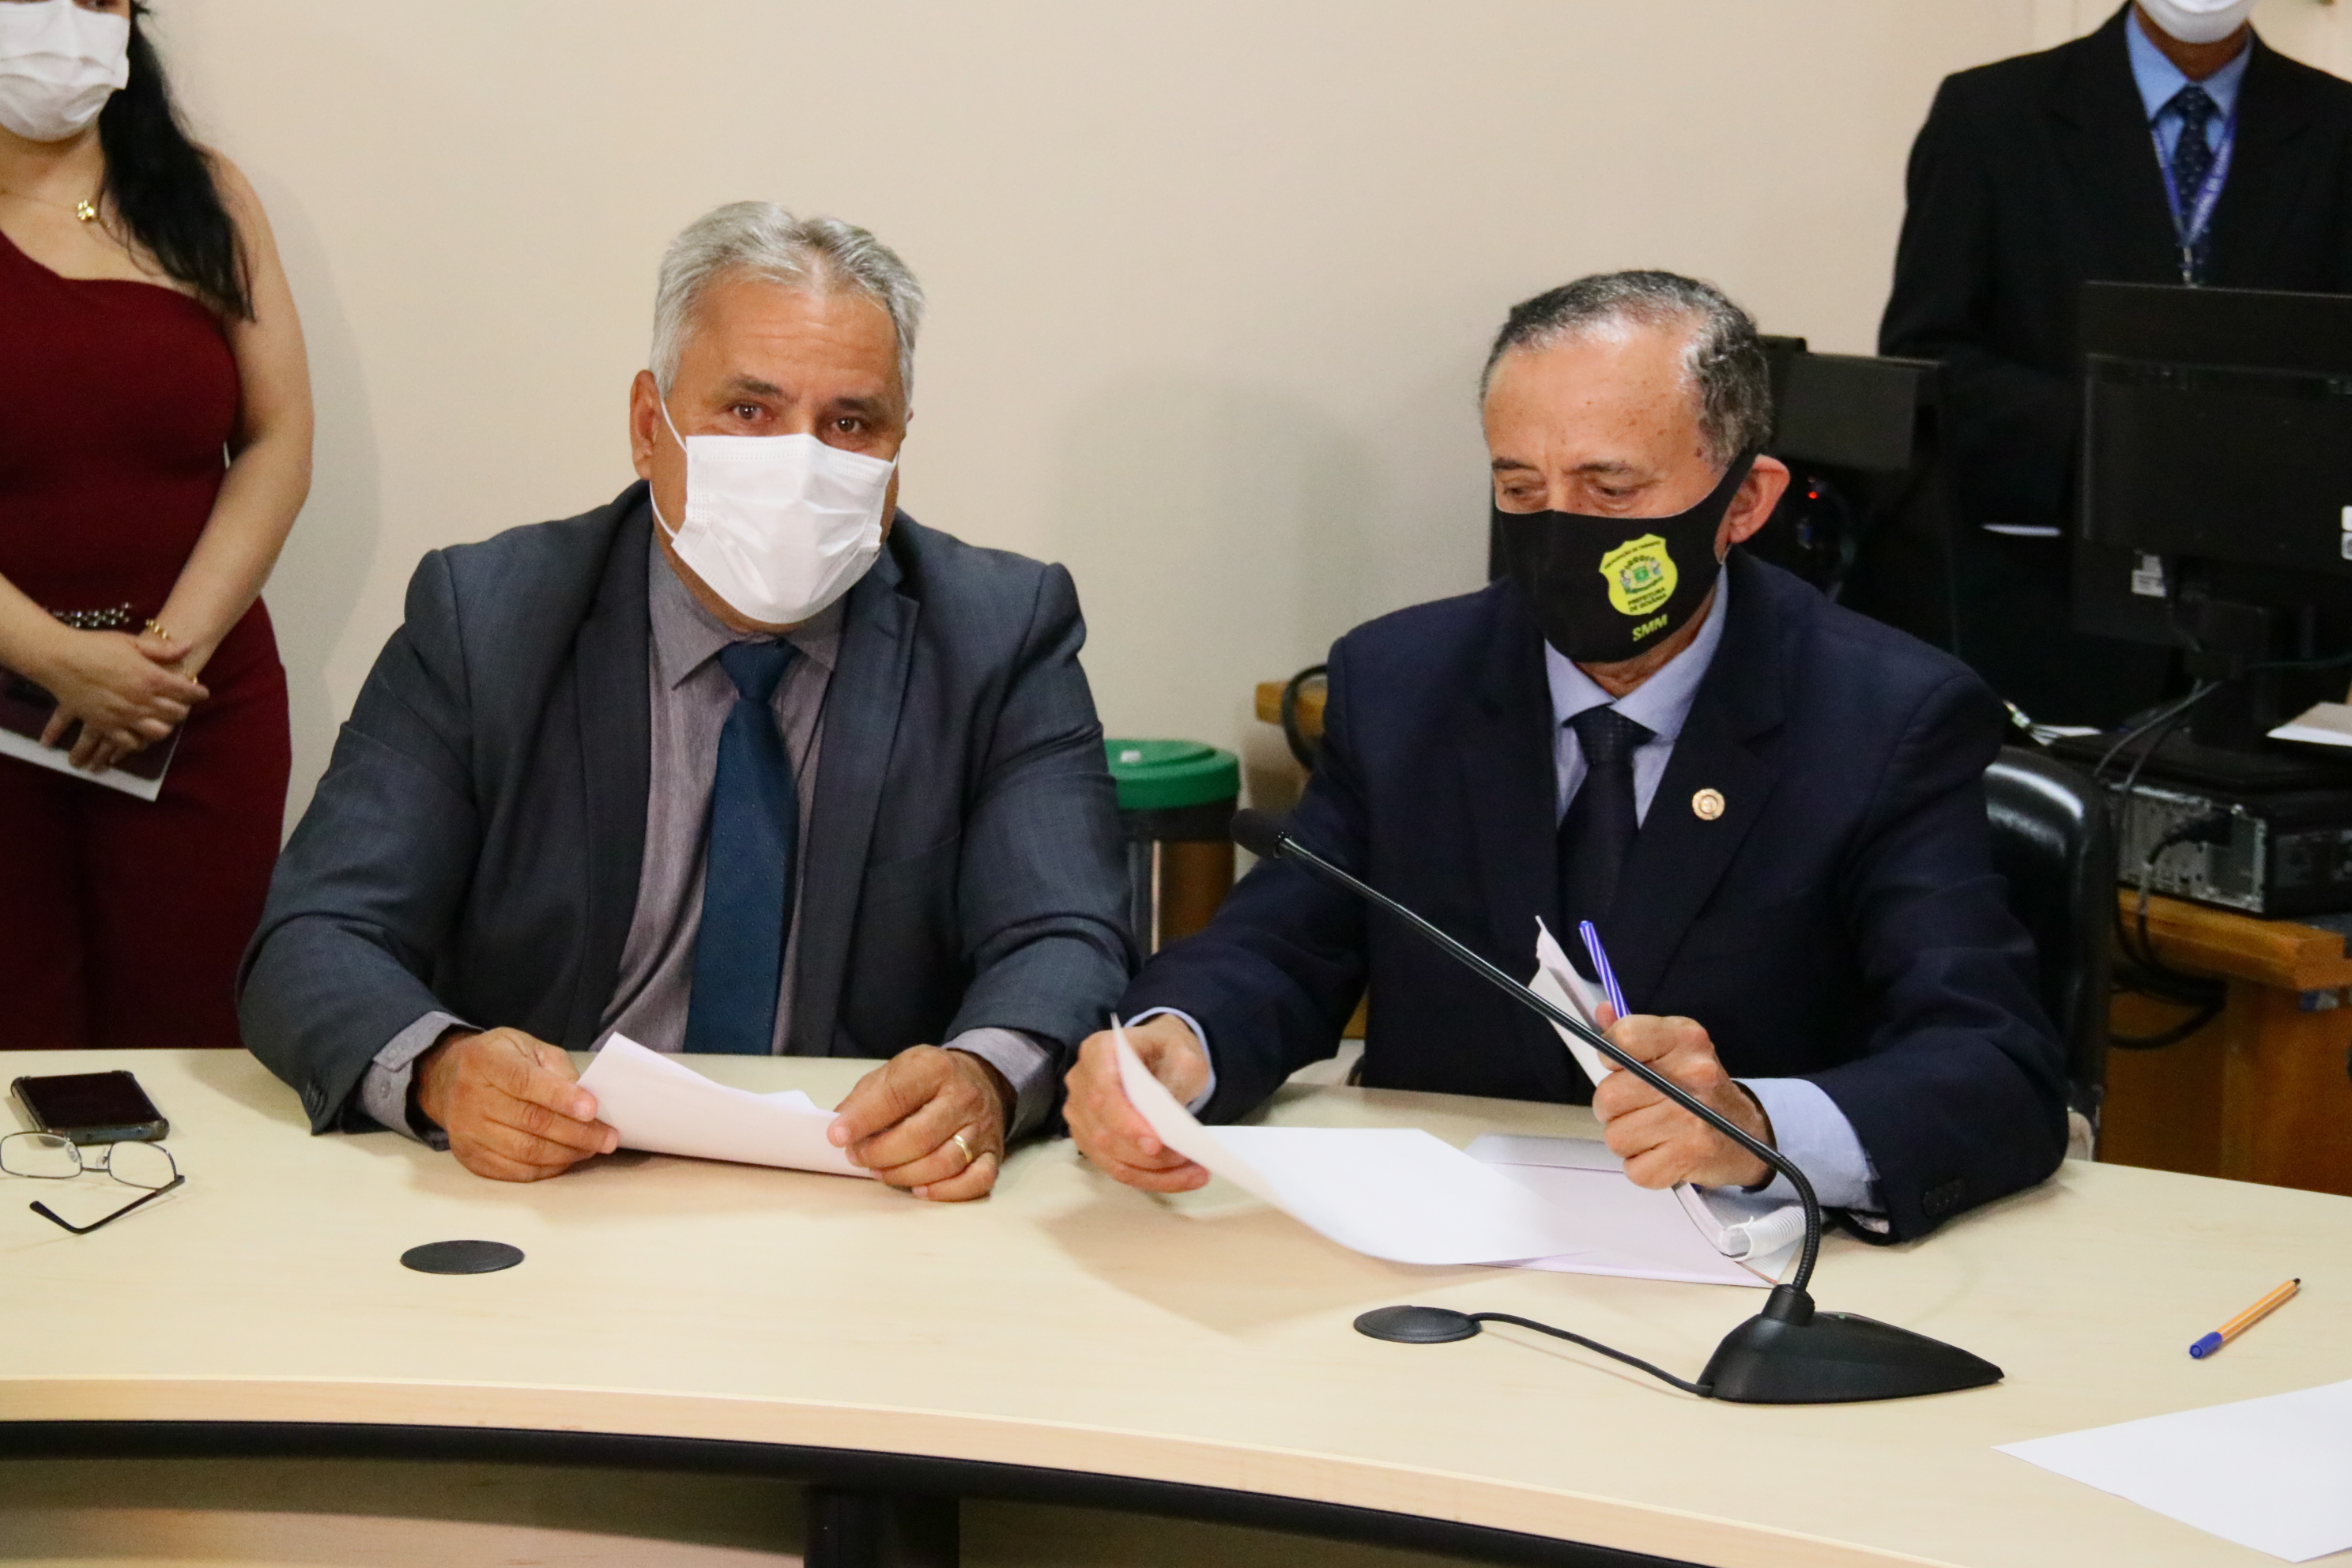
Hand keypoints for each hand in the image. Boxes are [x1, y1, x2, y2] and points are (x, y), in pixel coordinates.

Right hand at [24, 627, 205, 771]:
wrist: (57, 658)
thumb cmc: (94, 645)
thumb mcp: (130, 642)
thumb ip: (162, 649)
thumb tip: (191, 645)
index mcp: (151, 678)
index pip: (186, 691)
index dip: (198, 693)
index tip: (202, 692)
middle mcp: (141, 700)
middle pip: (176, 713)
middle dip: (183, 709)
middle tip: (182, 705)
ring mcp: (123, 715)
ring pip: (157, 732)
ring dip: (164, 727)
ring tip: (163, 721)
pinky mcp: (105, 725)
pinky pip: (129, 742)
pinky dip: (138, 741)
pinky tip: (140, 735)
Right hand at [414, 1027, 617, 1181]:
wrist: (447, 1079)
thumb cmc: (498, 1059)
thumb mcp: (525, 1046)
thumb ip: (556, 1068)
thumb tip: (587, 1099)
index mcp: (485, 1062)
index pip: (525, 1082)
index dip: (561, 1097)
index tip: (592, 1110)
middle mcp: (470, 1097)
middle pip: (530, 1121)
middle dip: (577, 1133)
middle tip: (608, 1137)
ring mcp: (467, 1131)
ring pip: (524, 1151)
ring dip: (566, 1154)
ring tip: (592, 1149)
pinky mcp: (469, 1156)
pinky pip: (513, 1171)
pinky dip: (545, 1169)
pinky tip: (565, 1160)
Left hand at [828, 1045, 1011, 1200]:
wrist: (982, 1079)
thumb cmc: (930, 1080)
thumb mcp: (897, 1070)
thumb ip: (868, 1096)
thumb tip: (841, 1127)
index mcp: (935, 1068)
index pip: (896, 1096)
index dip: (863, 1119)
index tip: (837, 1136)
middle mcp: (964, 1097)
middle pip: (920, 1137)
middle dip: (880, 1153)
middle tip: (857, 1157)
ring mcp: (982, 1128)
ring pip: (944, 1163)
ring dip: (904, 1175)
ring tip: (881, 1171)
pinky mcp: (994, 1153)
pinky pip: (976, 1182)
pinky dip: (946, 1192)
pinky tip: (920, 1189)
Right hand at [1063, 1014, 1211, 1192]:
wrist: (1160, 1055)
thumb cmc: (1168, 1051)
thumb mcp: (1183, 1054)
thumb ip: (1174, 1081)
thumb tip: (1166, 1123)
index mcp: (1099, 1051)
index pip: (1103, 1094)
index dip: (1126, 1123)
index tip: (1156, 1144)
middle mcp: (1080, 1083)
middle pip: (1102, 1132)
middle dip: (1145, 1155)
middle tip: (1187, 1159)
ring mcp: (1080, 1114)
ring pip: (1108, 1157)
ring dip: (1151, 1172)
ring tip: (1193, 1173)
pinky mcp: (1089, 1140)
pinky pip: (1114, 1168)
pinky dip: (1148, 1178)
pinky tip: (1180, 1177)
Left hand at [1590, 1013, 1774, 1188]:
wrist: (1747, 1136)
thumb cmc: (1698, 1090)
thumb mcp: (1672, 1049)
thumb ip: (1633, 1034)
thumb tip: (1601, 1013)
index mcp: (1685, 1038)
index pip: (1624, 1039)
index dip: (1610, 1056)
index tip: (1619, 1067)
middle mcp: (1693, 1074)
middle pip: (1608, 1096)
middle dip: (1612, 1109)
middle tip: (1637, 1108)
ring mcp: (1692, 1117)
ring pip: (1616, 1136)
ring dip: (1627, 1140)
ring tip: (1652, 1132)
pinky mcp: (1691, 1155)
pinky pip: (1634, 1168)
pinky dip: (1641, 1167)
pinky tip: (1662, 1153)